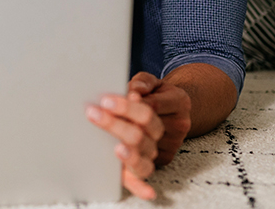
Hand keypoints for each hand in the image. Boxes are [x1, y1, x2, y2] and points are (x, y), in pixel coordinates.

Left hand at [86, 72, 191, 199]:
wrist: (173, 109)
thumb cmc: (155, 94)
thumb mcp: (153, 82)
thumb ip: (143, 82)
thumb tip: (133, 91)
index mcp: (178, 102)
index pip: (152, 105)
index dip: (128, 106)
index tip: (106, 100)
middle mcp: (177, 125)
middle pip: (147, 125)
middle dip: (120, 120)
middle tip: (96, 112)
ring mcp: (168, 145)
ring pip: (147, 150)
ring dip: (128, 150)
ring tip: (114, 147)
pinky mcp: (160, 161)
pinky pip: (146, 173)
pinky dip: (143, 185)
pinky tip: (144, 191)